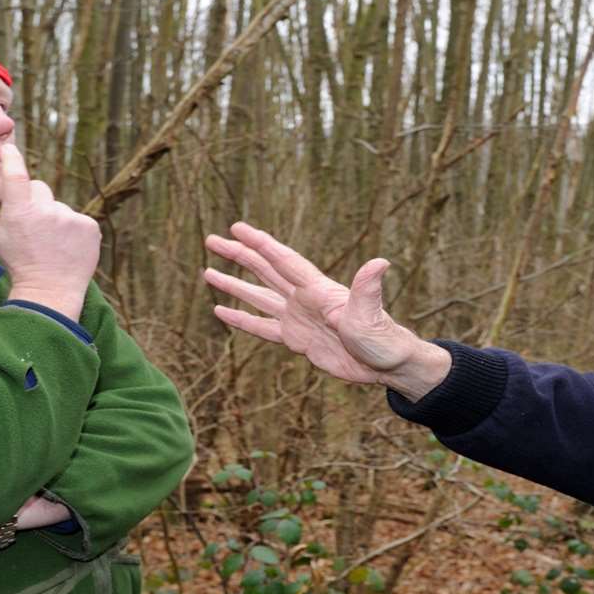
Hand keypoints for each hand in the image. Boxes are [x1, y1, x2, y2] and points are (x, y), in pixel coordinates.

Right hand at [0, 140, 99, 318]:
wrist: (50, 292)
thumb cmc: (18, 263)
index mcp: (19, 212)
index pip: (15, 173)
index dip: (11, 157)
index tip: (8, 147)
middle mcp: (46, 211)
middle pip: (39, 188)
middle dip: (34, 202)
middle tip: (33, 228)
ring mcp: (70, 218)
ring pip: (59, 206)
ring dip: (55, 218)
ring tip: (50, 243)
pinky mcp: (89, 226)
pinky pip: (78, 219)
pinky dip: (74, 230)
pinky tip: (66, 247)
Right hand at [202, 222, 450, 400]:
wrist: (386, 365)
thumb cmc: (382, 338)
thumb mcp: (370, 315)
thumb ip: (367, 290)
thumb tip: (379, 263)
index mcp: (317, 289)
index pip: (283, 261)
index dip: (260, 244)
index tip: (238, 228)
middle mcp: (304, 298)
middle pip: (265, 270)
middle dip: (239, 255)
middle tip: (211, 239)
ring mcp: (298, 318)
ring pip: (259, 296)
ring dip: (235, 284)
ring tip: (207, 272)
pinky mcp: (297, 340)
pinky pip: (262, 327)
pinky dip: (242, 319)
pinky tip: (222, 311)